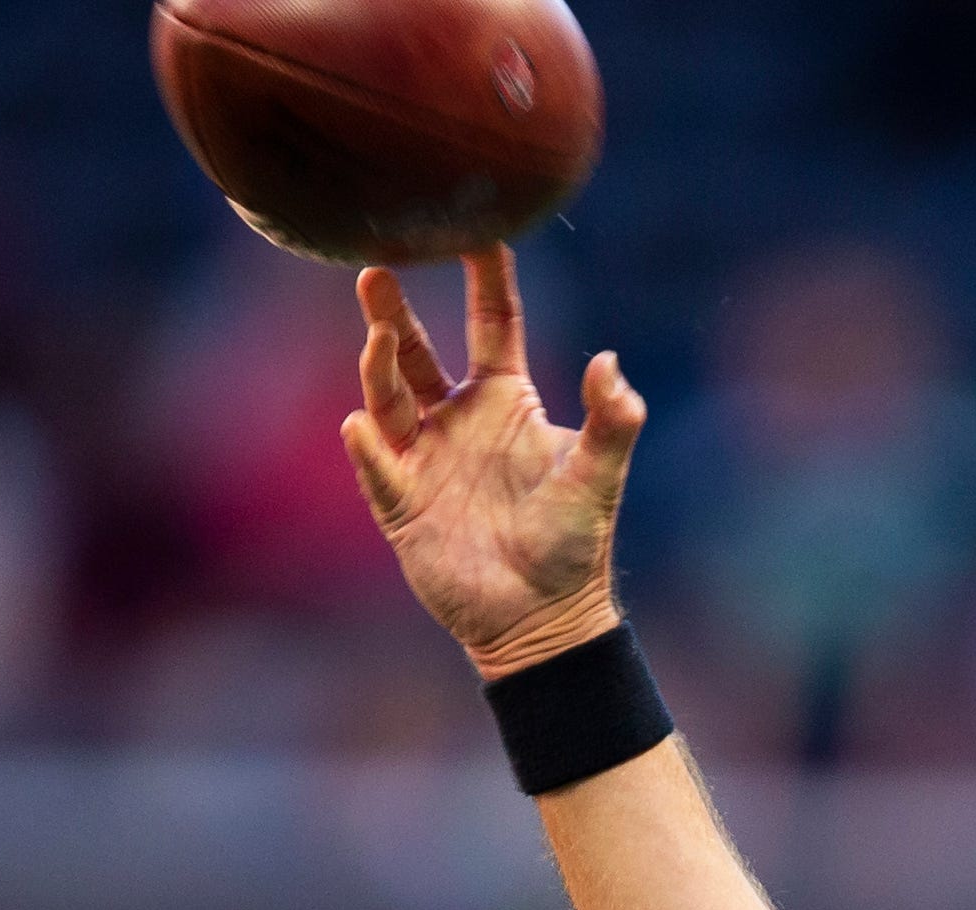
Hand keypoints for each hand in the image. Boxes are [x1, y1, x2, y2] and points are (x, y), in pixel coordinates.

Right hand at [342, 248, 644, 678]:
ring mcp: (424, 456)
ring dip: (378, 366)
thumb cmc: (573, 546)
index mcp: (506, 399)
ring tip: (376, 337)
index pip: (491, 321)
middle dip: (394, 311)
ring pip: (389, 397)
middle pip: (417, 349)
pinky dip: (371, 447)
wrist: (540, 620)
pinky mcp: (401, 502)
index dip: (484, 274)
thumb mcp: (597, 480)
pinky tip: (364, 427)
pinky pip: (379, 467)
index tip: (474, 223)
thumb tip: (609, 363)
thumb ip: (611, 423)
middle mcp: (457, 417)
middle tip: (374, 265)